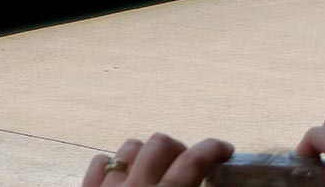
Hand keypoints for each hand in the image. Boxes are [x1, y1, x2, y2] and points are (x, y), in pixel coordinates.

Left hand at [83, 133, 233, 186]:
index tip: (225, 149)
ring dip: (147, 155)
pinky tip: (123, 178)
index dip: (213, 149)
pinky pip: (99, 162)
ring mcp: (108, 186)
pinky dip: (114, 166)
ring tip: (155, 171)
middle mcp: (136, 186)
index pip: (194, 162)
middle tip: (187, 166)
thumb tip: (210, 179)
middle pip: (161, 143)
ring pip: (130, 148)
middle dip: (178, 150)